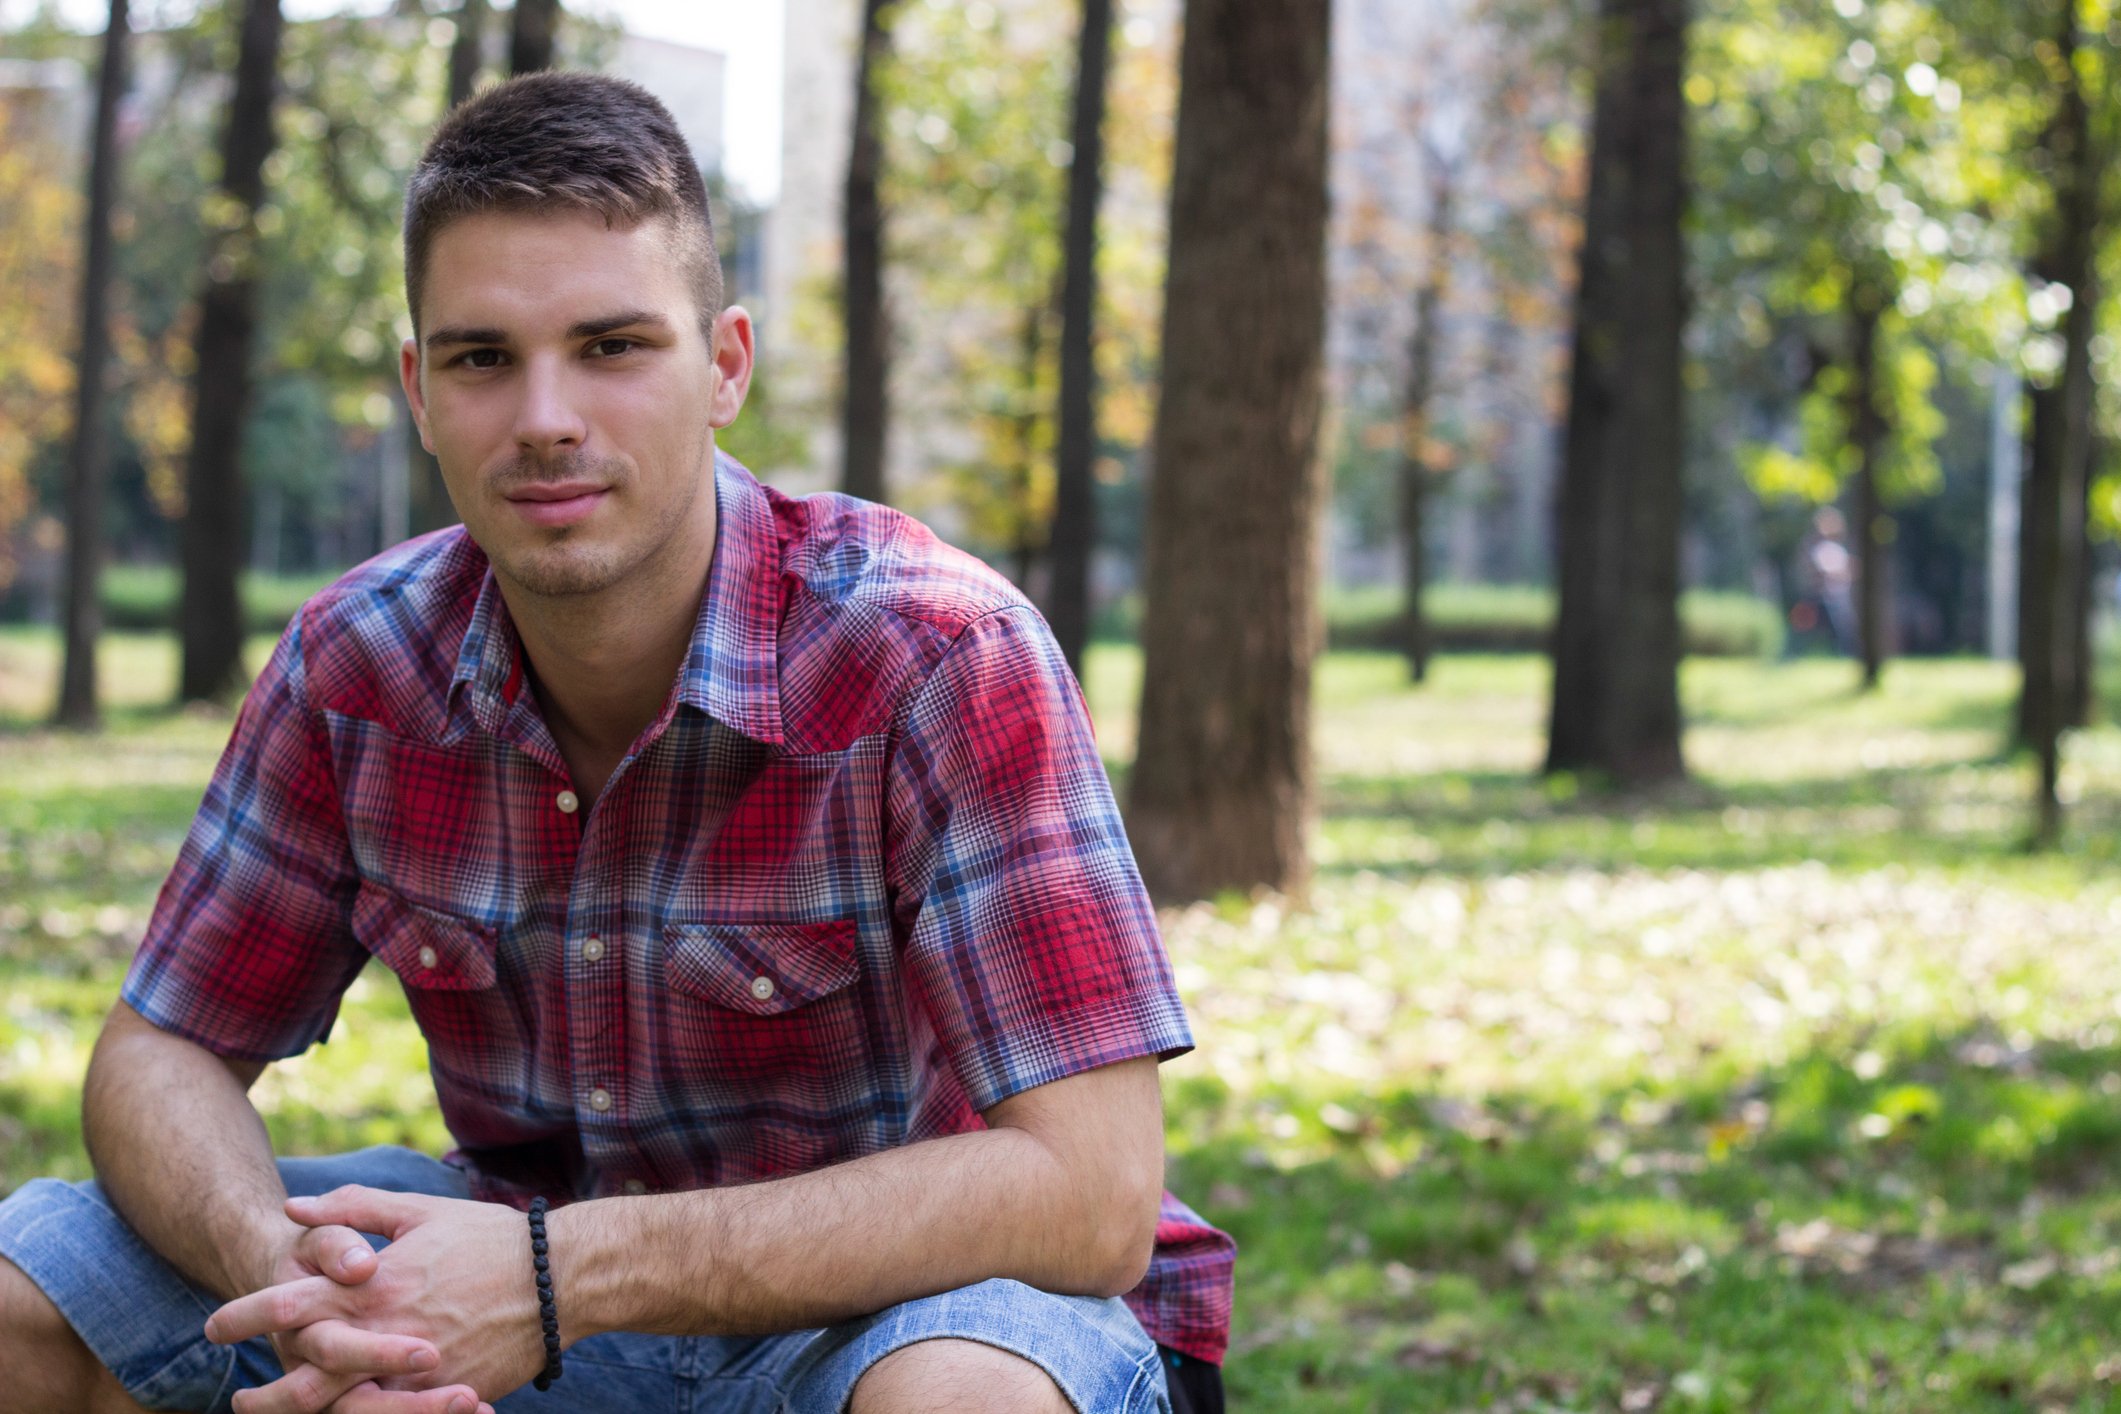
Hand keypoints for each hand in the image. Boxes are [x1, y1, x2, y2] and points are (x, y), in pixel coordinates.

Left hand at [207, 1186, 548, 1412]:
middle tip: (239, 1399)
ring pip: (340, 1408)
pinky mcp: (441, 1394)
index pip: (287, 1303)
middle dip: (264, 1393)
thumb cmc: (488, 1238)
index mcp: (374, 1285)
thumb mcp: (419, 1211)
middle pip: (302, 1375)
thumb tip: (294, 1209)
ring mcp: (412, 1370)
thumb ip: (352, 1209)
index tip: (214, 1325)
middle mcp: (384, 1333)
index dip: (242, 1316)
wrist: (559, 1279)